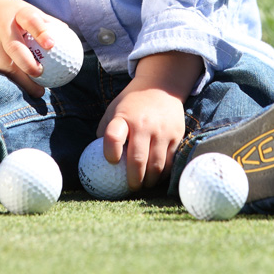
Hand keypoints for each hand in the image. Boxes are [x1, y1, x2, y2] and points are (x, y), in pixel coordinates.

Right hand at [0, 0, 67, 95]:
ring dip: (22, 80)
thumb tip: (74, 43)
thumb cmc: (19, 17)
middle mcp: (2, 28)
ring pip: (5, 65)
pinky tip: (27, 91)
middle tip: (42, 74)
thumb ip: (51, 25)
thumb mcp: (32, 13)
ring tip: (39, 91)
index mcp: (19, 14)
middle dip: (27, 63)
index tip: (52, 45)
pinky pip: (1, 72)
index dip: (40, 31)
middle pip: (14, 47)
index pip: (30, 20)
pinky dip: (14, 82)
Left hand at [97, 52, 203, 190]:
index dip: (110, 153)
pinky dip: (163, 174)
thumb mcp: (114, 110)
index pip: (113, 137)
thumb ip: (106, 133)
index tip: (111, 162)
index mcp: (123, 117)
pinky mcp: (177, 135)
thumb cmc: (131, 104)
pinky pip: (170, 162)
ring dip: (149, 181)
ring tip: (144, 184)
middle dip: (133, 180)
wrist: (160, 86)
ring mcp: (162, 131)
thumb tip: (96, 159)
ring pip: (156, 166)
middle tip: (130, 187)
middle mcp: (143, 124)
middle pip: (137, 160)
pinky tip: (157, 176)